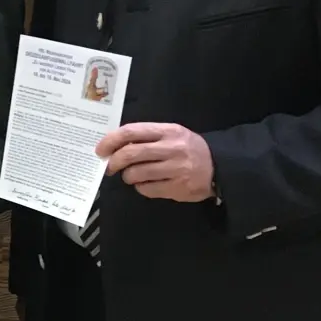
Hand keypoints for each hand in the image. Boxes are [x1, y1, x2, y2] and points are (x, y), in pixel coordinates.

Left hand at [98, 122, 214, 201]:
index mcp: (168, 131)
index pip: (132, 131)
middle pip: (131, 154)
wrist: (219, 166)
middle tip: (109, 167)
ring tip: (130, 175)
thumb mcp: (172, 134)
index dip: (111, 140)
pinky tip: (145, 184)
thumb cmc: (188, 148)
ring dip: (127, 176)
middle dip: (114, 161)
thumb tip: (115, 145)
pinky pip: (147, 189)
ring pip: (137, 173)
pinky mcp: (178, 187)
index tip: (101, 149)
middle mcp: (172, 148)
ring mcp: (176, 169)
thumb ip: (147, 136)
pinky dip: (140, 187)